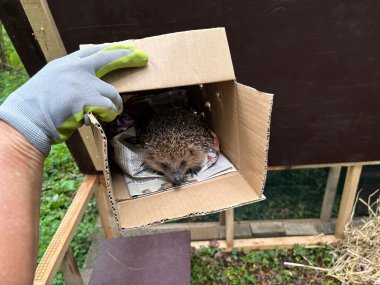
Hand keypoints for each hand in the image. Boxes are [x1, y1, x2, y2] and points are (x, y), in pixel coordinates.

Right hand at [0, 44, 147, 155]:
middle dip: (127, 56)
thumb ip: (70, 79)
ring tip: (113, 112)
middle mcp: (75, 69)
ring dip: (115, 104)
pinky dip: (110, 114)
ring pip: (112, 92)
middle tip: (141, 57)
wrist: (27, 119)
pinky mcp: (85, 99)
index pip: (91, 52)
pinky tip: (105, 118)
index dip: (108, 50)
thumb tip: (90, 84)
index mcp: (65, 64)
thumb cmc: (38, 106)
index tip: (120, 48)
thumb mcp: (52, 82)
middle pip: (108, 59)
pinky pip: (108, 107)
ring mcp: (81, 83)